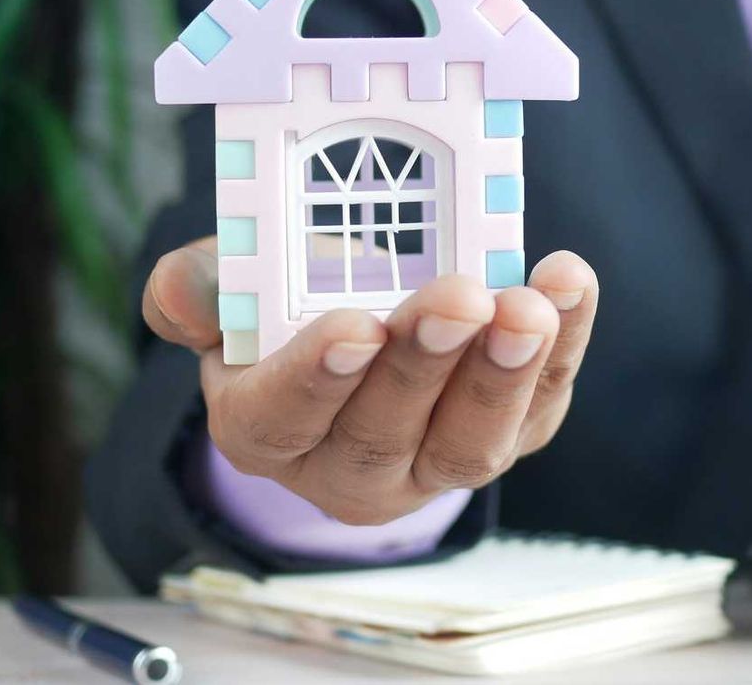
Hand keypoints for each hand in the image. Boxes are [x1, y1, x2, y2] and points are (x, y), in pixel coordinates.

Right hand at [143, 237, 598, 524]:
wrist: (362, 325)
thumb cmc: (286, 307)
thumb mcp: (230, 291)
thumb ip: (199, 289)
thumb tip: (183, 289)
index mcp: (265, 430)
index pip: (284, 418)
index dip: (319, 376)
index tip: (356, 327)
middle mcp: (349, 467)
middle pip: (384, 433)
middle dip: (426, 364)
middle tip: (459, 299)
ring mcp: (435, 463)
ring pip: (470, 442)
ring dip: (504, 373)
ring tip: (527, 307)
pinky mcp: (509, 436)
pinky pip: (540, 404)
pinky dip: (563, 346)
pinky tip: (568, 284)